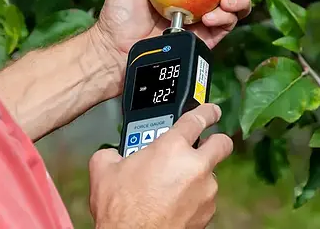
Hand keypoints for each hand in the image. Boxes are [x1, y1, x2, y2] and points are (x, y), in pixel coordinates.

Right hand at [89, 104, 232, 228]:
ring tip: (173, 181)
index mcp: (171, 148)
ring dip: (197, 173)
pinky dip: (194, 195)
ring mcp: (204, 192)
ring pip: (211, 173)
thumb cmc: (121, 208)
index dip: (206, 110)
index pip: (197, 119)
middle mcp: (195, 167)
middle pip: (221, 143)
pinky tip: (173, 200)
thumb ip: (113, 152)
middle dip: (216, 139)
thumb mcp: (104, 169)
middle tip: (204, 142)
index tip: (211, 110)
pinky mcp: (207, 214)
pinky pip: (205, 197)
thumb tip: (114, 155)